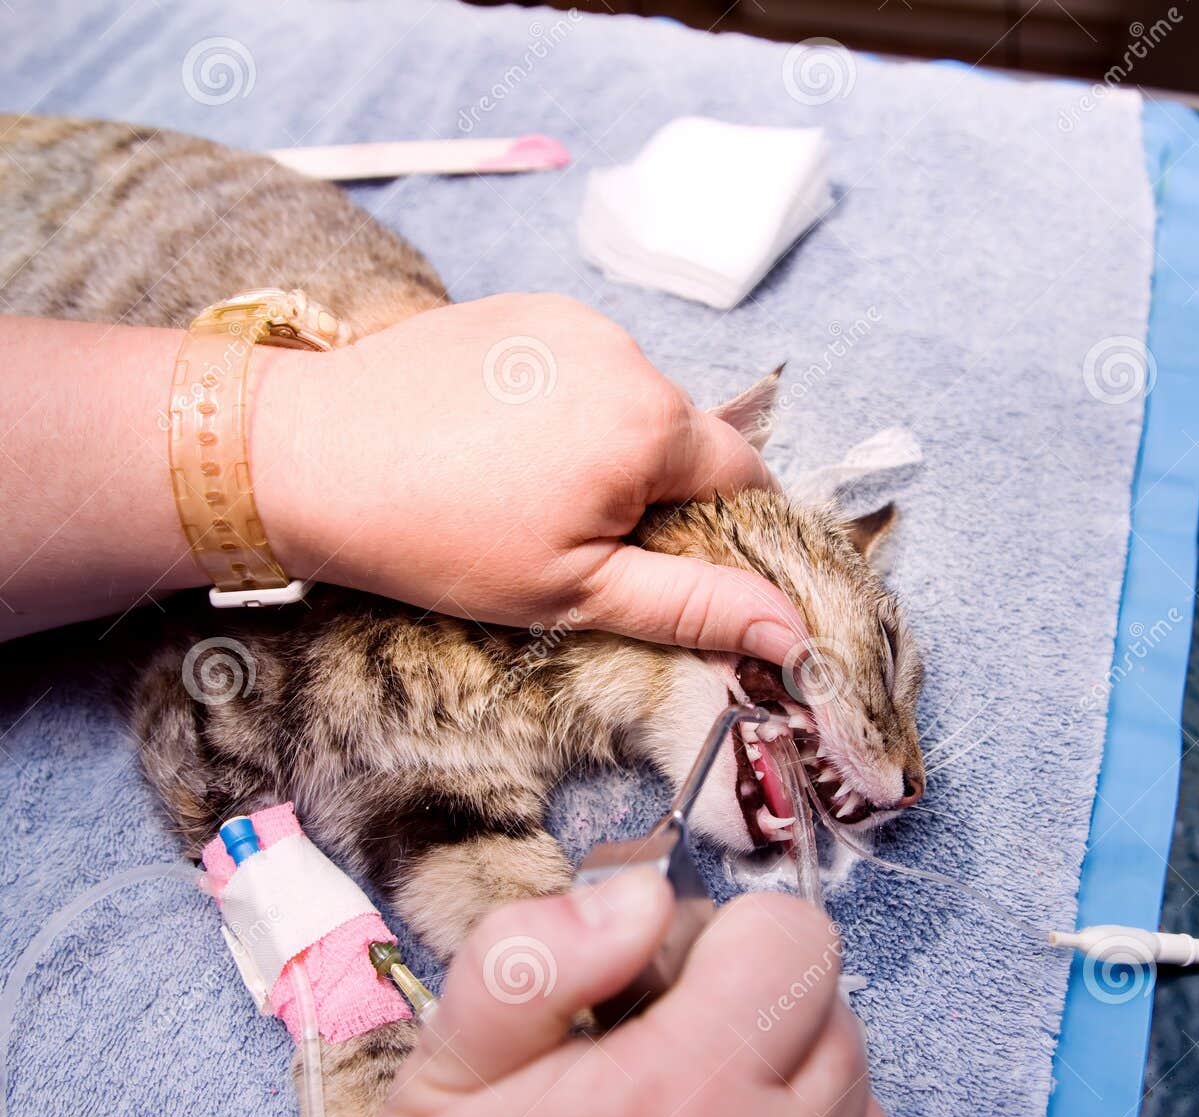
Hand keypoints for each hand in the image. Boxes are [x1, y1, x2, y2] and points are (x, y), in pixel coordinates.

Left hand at [252, 294, 805, 663]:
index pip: (744, 475)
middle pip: (683, 438)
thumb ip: (695, 607)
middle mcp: (625, 351)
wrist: (308, 456)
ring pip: (630, 401)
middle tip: (571, 541)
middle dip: (652, 491)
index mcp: (651, 423)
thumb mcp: (576, 593)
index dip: (722, 530)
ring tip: (524, 492)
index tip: (668, 565)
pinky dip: (562, 407)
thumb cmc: (440, 539)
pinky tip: (501, 445)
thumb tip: (795, 632)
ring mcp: (570, 320)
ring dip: (607, 447)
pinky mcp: (521, 307)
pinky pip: (578, 366)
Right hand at [363, 869, 895, 1116]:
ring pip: (863, 1106)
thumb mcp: (442, 1069)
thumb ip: (535, 955)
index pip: (797, 941)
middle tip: (670, 1068)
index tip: (666, 992)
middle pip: (836, 1018)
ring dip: (797, 1101)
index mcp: (674, 1102)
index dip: (727, 944)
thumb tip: (646, 896)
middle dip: (761, 1018)